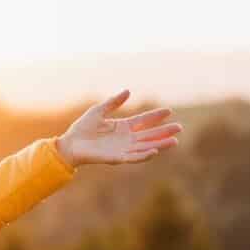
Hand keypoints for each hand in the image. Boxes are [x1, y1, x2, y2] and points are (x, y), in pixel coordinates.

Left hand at [55, 89, 181, 166]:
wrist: (70, 145)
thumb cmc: (82, 129)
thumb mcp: (98, 111)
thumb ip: (113, 102)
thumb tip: (128, 91)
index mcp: (122, 127)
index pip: (143, 121)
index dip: (155, 116)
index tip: (169, 110)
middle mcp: (125, 139)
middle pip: (149, 135)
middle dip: (164, 132)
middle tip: (180, 128)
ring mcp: (122, 149)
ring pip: (145, 147)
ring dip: (160, 145)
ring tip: (175, 141)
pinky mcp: (116, 158)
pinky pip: (133, 157)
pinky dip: (144, 155)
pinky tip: (154, 151)